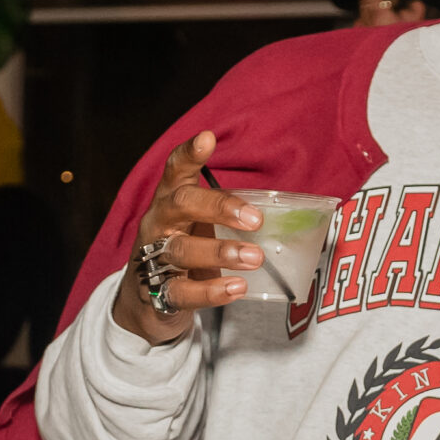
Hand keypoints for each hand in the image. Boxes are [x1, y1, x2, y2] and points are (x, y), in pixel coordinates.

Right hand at [110, 131, 266, 345]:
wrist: (146, 300)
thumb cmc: (186, 250)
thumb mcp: (201, 225)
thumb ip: (231, 215)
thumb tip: (292, 215)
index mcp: (171, 200)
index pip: (175, 170)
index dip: (189, 154)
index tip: (207, 138)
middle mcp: (159, 222)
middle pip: (180, 204)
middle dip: (218, 207)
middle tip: (255, 219)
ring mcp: (153, 257)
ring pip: (181, 249)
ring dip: (220, 252)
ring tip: (255, 257)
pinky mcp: (157, 293)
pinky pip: (181, 291)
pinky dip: (211, 291)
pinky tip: (237, 287)